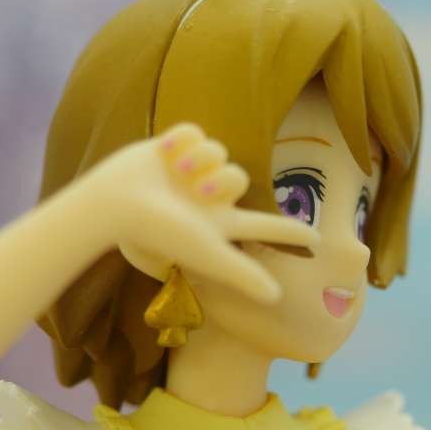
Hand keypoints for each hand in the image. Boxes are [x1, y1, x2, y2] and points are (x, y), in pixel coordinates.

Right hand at [85, 122, 317, 302]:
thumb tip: (277, 298)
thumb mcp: (206, 252)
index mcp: (220, 225)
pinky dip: (181, 141)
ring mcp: (187, 175)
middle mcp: (207, 201)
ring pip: (218, 151)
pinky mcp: (169, 150)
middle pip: (240, 177)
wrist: (113, 203)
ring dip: (199, 158)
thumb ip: (242, 275)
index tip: (317, 240)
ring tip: (175, 171)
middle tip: (197, 190)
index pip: (264, 228)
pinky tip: (164, 154)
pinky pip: (195, 132)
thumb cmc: (159, 230)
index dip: (290, 233)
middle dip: (222, 178)